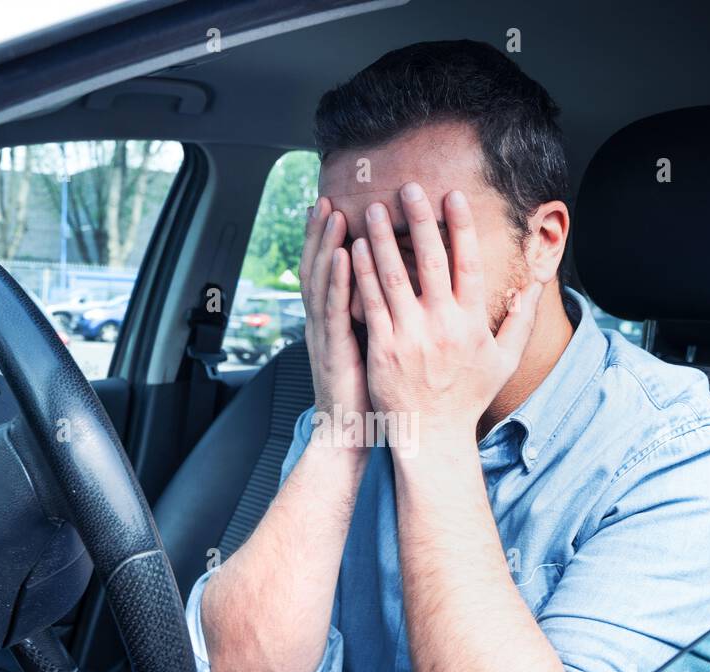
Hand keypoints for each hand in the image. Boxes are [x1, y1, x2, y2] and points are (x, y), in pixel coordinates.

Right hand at [299, 197, 370, 428]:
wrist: (349, 435)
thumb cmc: (367, 394)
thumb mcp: (370, 348)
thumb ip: (374, 318)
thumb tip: (393, 293)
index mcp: (331, 323)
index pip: (327, 273)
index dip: (326, 241)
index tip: (332, 208)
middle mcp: (323, 324)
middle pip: (317, 268)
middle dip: (320, 233)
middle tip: (325, 199)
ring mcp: (326, 336)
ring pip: (322, 282)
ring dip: (327, 245)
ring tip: (333, 212)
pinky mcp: (336, 351)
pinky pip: (336, 309)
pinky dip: (339, 279)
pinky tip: (346, 254)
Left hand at [350, 183, 541, 447]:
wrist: (433, 437)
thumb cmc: (468, 397)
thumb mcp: (505, 360)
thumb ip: (521, 318)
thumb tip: (536, 282)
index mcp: (473, 323)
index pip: (469, 264)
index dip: (461, 228)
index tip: (452, 197)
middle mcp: (443, 326)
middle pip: (431, 261)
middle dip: (420, 220)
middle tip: (409, 186)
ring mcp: (411, 337)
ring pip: (395, 277)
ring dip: (385, 239)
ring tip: (376, 209)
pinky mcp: (383, 349)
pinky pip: (372, 303)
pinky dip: (363, 274)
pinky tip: (357, 248)